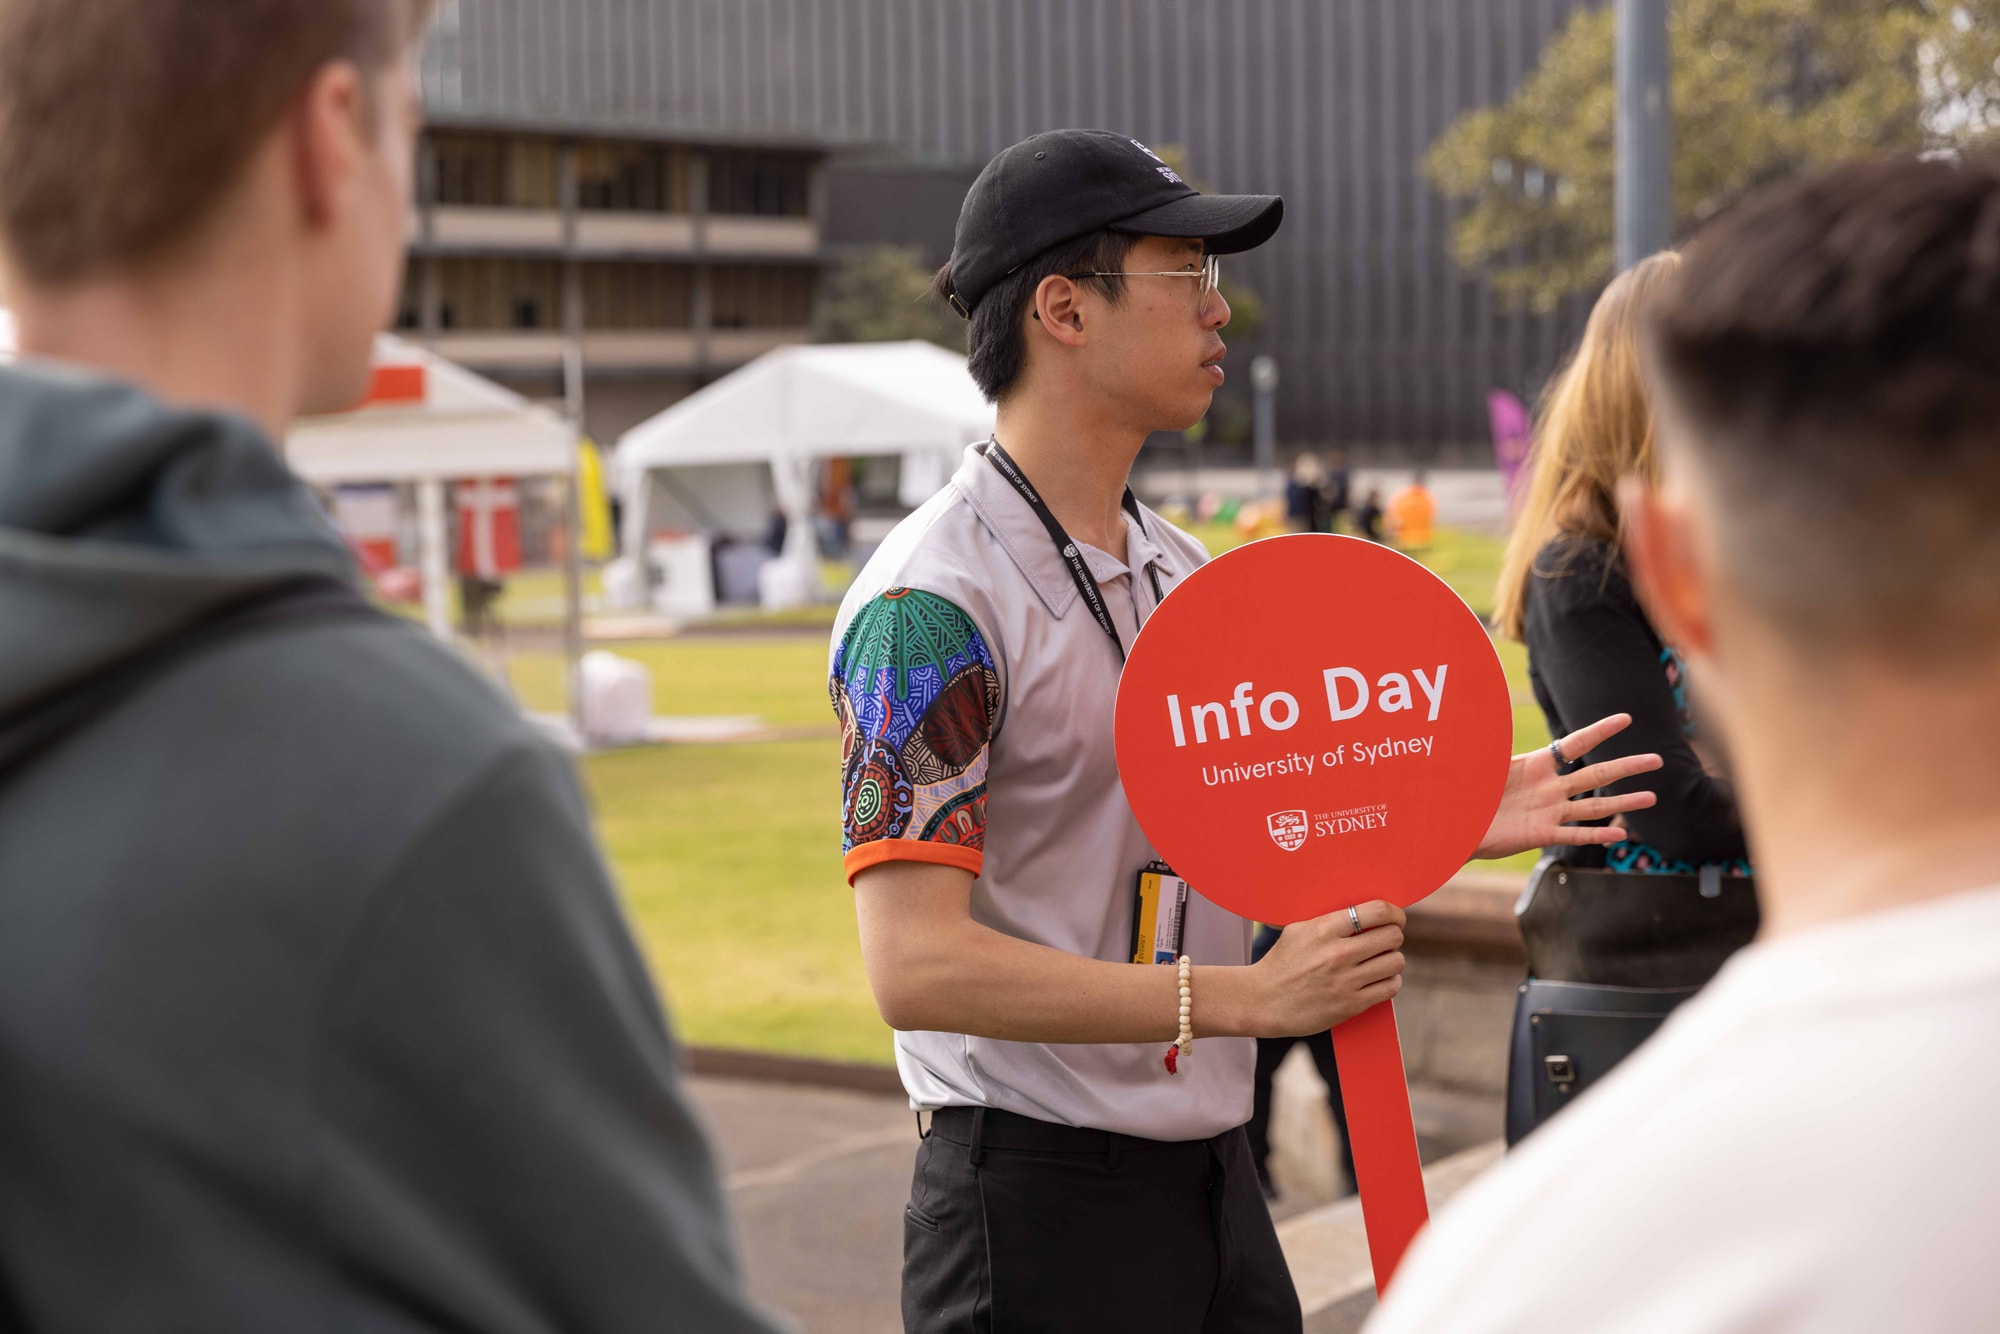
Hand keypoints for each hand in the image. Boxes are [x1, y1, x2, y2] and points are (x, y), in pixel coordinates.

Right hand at [1252, 901, 1405, 1036]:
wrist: (1262, 1002)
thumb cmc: (1281, 963)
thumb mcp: (1297, 930)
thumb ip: (1328, 919)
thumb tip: (1362, 911)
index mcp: (1323, 929)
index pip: (1377, 912)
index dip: (1395, 913)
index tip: (1395, 918)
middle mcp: (1337, 954)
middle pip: (1392, 936)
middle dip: (1393, 936)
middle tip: (1385, 941)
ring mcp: (1345, 981)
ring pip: (1395, 962)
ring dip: (1392, 960)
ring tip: (1380, 961)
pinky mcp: (1351, 1005)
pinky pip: (1390, 987)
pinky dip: (1389, 982)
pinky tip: (1378, 979)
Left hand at [1474, 713, 1661, 861]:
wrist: (1459, 823)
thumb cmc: (1468, 789)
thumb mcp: (1482, 761)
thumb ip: (1490, 739)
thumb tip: (1486, 704)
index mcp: (1536, 764)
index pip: (1574, 744)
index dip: (1599, 732)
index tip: (1625, 719)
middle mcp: (1549, 787)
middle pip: (1595, 774)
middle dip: (1626, 767)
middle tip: (1656, 760)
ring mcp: (1549, 811)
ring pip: (1593, 807)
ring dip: (1623, 802)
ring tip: (1651, 797)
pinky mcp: (1541, 834)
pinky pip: (1574, 834)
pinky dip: (1596, 835)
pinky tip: (1620, 834)